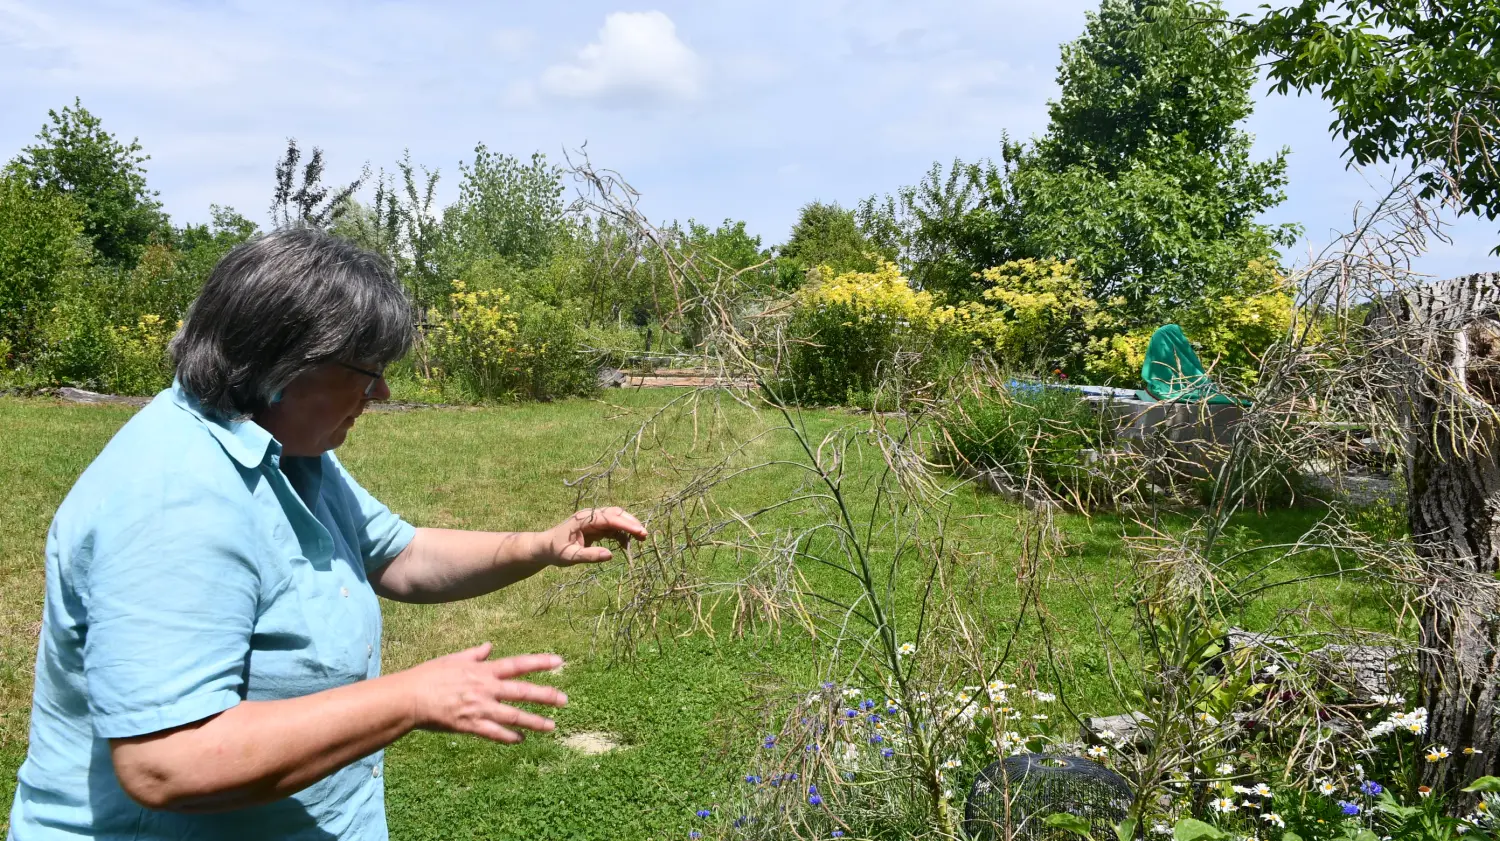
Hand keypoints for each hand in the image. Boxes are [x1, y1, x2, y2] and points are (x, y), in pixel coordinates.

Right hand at [401, 643, 566, 742]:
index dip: (539, 662)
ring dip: (534, 721)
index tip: (559, 661)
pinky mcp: (470, 726)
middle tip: (565, 700)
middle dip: (545, 696)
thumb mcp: (453, 659)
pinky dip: (510, 737)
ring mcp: (479, 708)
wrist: (409, 698)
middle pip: (522, 692)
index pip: (517, 664)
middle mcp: (485, 688)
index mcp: (482, 670)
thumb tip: (489, 647)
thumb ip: (474, 654)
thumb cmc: (428, 676)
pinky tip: (522, 739)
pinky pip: (494, 733)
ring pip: (513, 716)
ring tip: (552, 726)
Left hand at [542, 506, 647, 565]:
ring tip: (641, 539)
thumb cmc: (555, 551)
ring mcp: (593, 521)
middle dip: (631, 523)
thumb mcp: (570, 557)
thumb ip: (589, 556)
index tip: (639, 532)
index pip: (609, 518)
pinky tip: (628, 545)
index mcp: (584, 519)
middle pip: (615, 514)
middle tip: (644, 535)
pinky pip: (612, 528)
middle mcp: (590, 517)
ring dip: (629, 528)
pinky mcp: (595, 528)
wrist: (545, 548)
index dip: (625, 524)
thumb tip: (610, 555)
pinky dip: (622, 535)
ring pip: (616, 520)